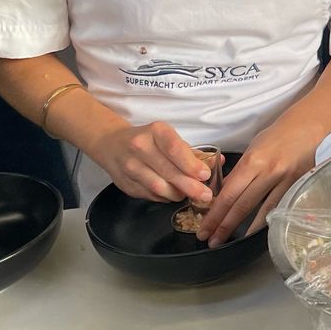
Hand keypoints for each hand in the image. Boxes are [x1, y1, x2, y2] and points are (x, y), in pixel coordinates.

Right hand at [92, 120, 213, 203]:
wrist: (112, 144)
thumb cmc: (148, 140)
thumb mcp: (169, 138)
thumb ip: (193, 152)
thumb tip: (218, 163)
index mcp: (155, 132)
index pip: (174, 148)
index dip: (191, 164)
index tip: (205, 175)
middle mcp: (140, 147)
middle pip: (168, 171)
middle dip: (190, 186)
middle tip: (205, 195)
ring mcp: (130, 167)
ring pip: (158, 187)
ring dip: (178, 194)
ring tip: (189, 194)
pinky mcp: (126, 184)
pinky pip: (150, 195)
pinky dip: (165, 197)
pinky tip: (172, 194)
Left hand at [197, 113, 321, 245]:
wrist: (307, 126)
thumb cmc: (277, 135)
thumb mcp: (253, 149)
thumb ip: (239, 172)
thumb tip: (224, 193)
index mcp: (253, 161)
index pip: (228, 193)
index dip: (214, 214)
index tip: (204, 228)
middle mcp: (268, 172)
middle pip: (241, 205)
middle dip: (223, 226)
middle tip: (211, 241)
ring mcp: (284, 181)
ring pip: (261, 211)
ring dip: (243, 229)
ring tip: (229, 241)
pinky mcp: (297, 186)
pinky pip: (278, 207)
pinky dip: (266, 221)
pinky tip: (256, 233)